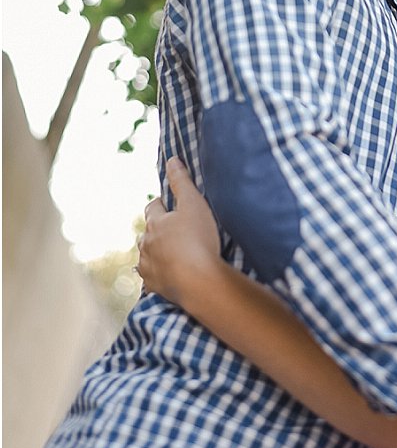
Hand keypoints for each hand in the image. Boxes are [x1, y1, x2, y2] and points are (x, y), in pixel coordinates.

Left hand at [137, 157, 220, 309]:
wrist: (199, 282)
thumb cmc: (198, 239)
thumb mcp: (194, 204)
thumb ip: (182, 182)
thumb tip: (171, 160)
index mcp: (155, 224)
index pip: (153, 207)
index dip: (161, 204)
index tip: (171, 205)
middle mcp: (146, 245)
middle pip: (147, 233)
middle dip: (157, 230)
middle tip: (174, 229)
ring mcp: (149, 268)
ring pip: (146, 256)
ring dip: (155, 252)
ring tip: (171, 253)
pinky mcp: (155, 287)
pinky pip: (151, 278)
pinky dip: (158, 274)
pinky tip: (168, 275)